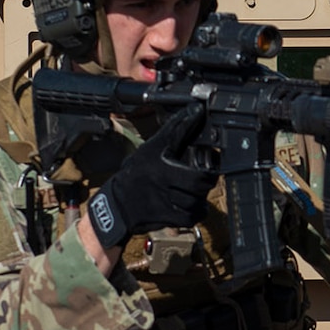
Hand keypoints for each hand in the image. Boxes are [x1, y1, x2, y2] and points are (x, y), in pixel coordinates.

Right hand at [85, 105, 208, 247]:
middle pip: (200, 185)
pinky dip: (194, 213)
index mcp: (163, 166)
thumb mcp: (153, 148)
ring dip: (200, 198)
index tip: (211, 161)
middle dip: (206, 181)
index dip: (209, 168)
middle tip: (204, 177)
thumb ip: (176, 130)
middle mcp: (164, 185)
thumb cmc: (137, 173)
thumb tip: (195, 110)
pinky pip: (191, 218)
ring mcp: (166, 204)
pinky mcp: (167, 219)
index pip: (196, 170)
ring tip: (195, 191)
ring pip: (197, 203)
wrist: (117, 204)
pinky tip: (190, 206)